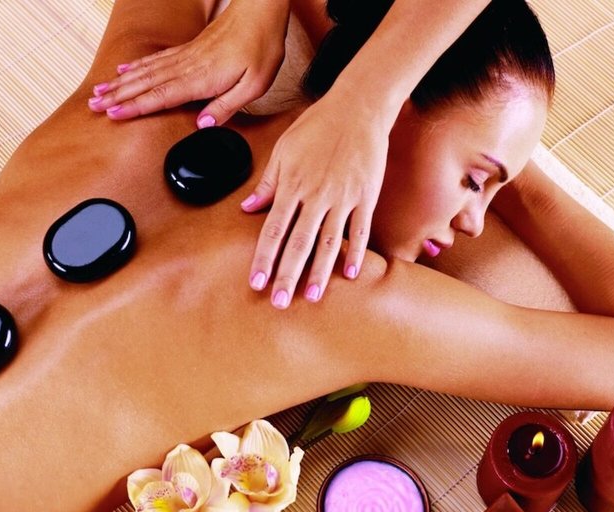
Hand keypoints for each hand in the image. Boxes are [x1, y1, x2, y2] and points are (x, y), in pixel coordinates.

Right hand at [87, 0, 289, 125]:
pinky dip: (135, 66)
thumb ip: (226, 106)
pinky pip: (155, 59)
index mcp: (202, 78)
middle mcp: (187, 66)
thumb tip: (202, 125)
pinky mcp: (188, 49)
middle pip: (145, 83)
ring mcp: (185, 56)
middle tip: (94, 106)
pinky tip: (123, 71)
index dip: (136, 107)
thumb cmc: (260, 47)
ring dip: (120, 83)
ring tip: (99, 92)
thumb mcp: (254, 85)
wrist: (260, 11)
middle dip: (118, 96)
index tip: (114, 114)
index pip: (161, 95)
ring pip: (145, 71)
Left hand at [244, 92, 389, 308]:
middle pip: (298, 243)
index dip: (264, 258)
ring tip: (311, 297)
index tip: (256, 282)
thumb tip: (247, 207)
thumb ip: (267, 183)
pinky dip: (357, 252)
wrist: (358, 106)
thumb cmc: (317, 126)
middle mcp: (316, 196)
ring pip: (329, 242)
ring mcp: (343, 197)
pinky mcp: (366, 196)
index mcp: (292, 185)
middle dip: (288, 276)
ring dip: (319, 272)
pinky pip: (361, 229)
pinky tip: (351, 274)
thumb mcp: (283, 150)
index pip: (273, 230)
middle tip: (280, 302)